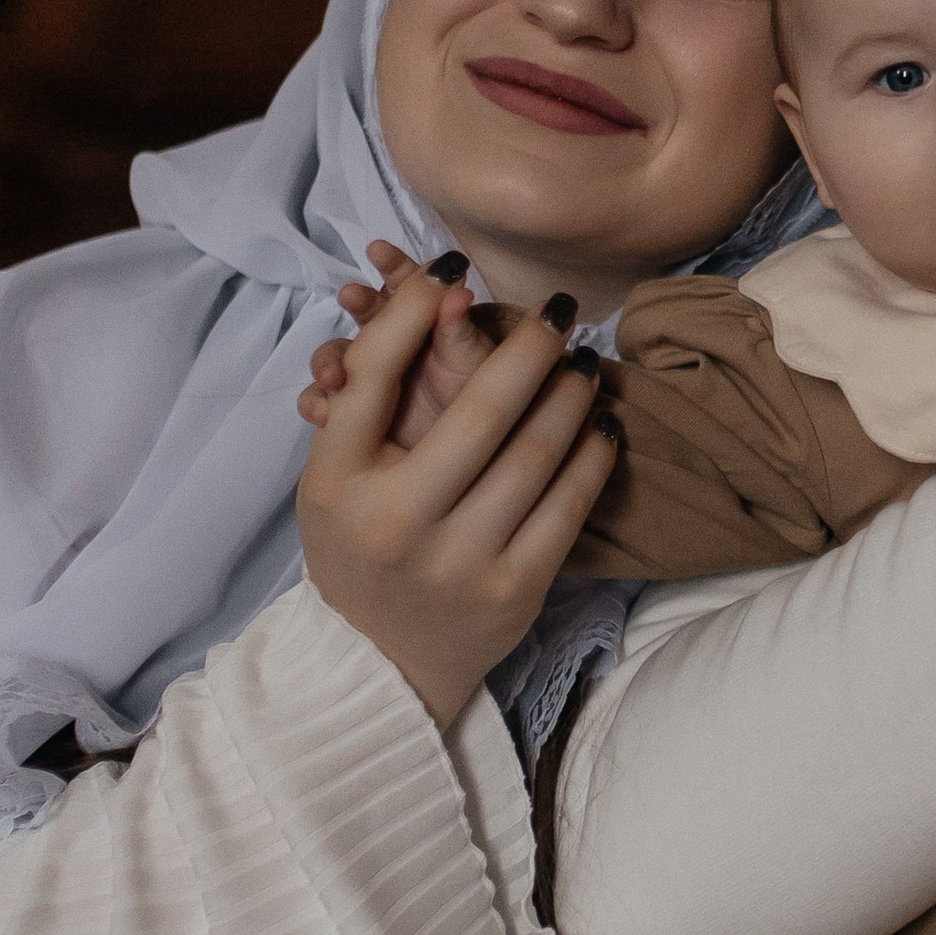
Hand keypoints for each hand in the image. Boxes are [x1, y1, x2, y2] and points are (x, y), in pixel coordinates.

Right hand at [295, 265, 617, 724]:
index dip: (418, 310)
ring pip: (536, 453)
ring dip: (570, 393)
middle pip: (479, 409)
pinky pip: (569, 505)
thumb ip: (374, 392)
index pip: (377, 375)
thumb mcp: (336, 473)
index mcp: (339, 483)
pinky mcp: (515, 591)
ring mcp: (460, 562)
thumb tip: (446, 292)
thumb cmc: (360, 544)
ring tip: (583, 361)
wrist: (379, 662)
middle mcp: (398, 522)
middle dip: (529, 346)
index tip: (457, 272)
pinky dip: (592, 453)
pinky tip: (599, 422)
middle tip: (557, 311)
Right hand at [298, 241, 497, 452]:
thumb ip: (459, 329)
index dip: (392, 264)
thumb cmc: (480, 399)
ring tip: (333, 376)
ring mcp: (366, 375)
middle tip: (352, 297)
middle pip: (363, 314)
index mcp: (422, 320)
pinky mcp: (349, 410)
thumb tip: (457, 287)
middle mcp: (390, 341)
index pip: (404, 283)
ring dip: (330, 360)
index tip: (379, 249)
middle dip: (355, 303)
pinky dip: (319, 405)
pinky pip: (326, 403)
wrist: (472, 455)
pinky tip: (321, 414)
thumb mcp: (474, 363)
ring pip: (337, 358)